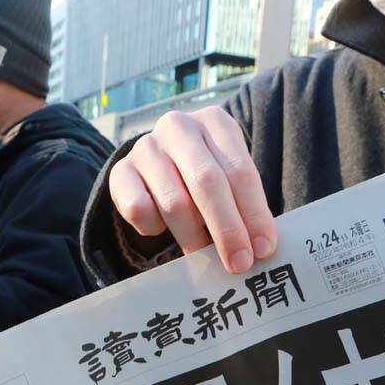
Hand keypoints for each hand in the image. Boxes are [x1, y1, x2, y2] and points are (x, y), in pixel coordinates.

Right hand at [109, 106, 277, 273]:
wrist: (158, 161)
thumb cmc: (206, 174)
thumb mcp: (230, 177)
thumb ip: (245, 205)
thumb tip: (261, 247)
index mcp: (215, 121)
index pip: (240, 170)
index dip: (254, 213)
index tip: (264, 248)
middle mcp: (178, 126)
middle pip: (207, 182)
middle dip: (227, 229)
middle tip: (239, 263)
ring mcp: (146, 147)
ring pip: (174, 202)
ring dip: (193, 237)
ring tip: (204, 255)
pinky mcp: (120, 171)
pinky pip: (139, 210)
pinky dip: (155, 228)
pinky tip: (163, 228)